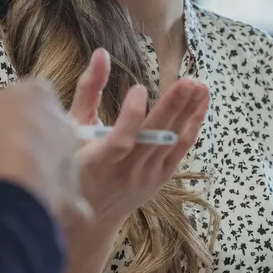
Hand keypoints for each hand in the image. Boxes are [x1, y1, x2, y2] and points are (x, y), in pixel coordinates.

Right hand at [0, 76, 84, 221]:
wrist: (18, 181)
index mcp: (38, 92)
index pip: (26, 90)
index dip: (7, 105)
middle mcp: (61, 116)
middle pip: (41, 120)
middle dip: (23, 132)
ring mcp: (70, 149)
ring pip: (51, 152)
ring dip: (34, 159)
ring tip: (7, 175)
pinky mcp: (72, 181)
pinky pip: (55, 182)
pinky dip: (42, 187)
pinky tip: (22, 194)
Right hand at [68, 48, 209, 228]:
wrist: (93, 218)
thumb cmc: (76, 166)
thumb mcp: (72, 129)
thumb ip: (88, 90)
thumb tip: (101, 53)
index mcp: (97, 162)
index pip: (121, 140)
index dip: (132, 115)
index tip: (138, 88)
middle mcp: (125, 172)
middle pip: (154, 138)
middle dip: (173, 108)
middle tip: (188, 81)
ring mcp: (147, 177)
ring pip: (173, 141)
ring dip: (189, 112)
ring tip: (200, 85)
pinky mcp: (161, 177)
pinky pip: (181, 149)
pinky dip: (193, 124)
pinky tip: (200, 103)